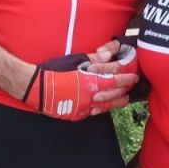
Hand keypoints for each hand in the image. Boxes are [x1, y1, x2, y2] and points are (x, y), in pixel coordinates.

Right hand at [20, 45, 137, 120]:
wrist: (34, 88)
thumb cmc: (54, 70)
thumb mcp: (75, 60)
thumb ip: (95, 57)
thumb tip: (110, 52)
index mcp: (91, 81)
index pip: (116, 78)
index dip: (126, 76)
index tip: (133, 75)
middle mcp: (91, 97)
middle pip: (114, 93)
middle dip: (125, 88)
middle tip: (131, 84)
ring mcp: (84, 108)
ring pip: (107, 106)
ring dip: (117, 100)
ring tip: (124, 98)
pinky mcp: (76, 115)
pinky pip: (94, 112)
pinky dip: (102, 108)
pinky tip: (105, 106)